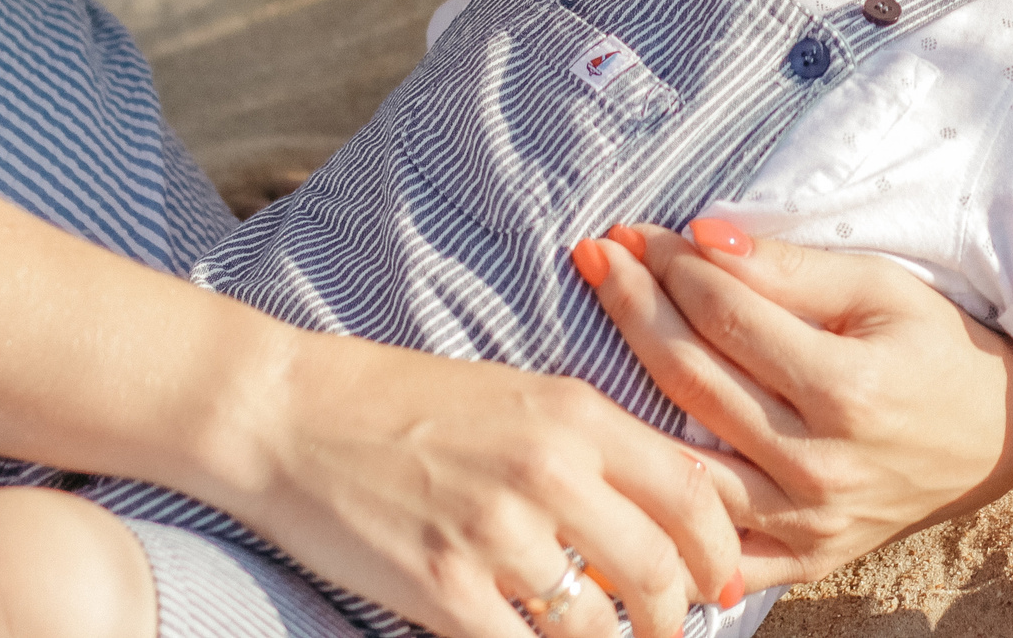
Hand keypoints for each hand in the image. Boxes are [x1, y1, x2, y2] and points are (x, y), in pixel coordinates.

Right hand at [217, 331, 743, 637]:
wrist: (291, 414)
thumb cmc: (406, 404)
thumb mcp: (521, 399)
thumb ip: (594, 450)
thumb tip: (663, 517)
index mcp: (578, 414)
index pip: (693, 491)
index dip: (720, 551)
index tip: (721, 582)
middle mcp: (550, 470)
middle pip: (659, 570)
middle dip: (677, 618)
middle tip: (670, 632)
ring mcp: (495, 532)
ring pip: (596, 627)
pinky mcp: (442, 587)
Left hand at [574, 221, 1012, 589]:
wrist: (998, 435)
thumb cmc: (937, 348)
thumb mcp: (878, 288)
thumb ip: (788, 268)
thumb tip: (701, 239)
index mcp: (846, 390)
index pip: (726, 318)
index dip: (670, 268)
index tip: (631, 232)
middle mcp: (819, 465)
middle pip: (692, 380)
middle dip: (633, 307)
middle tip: (596, 258)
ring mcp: (806, 523)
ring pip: (683, 463)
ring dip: (621, 396)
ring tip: (584, 340)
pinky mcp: (802, 558)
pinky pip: (713, 550)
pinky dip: (665, 515)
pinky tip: (620, 470)